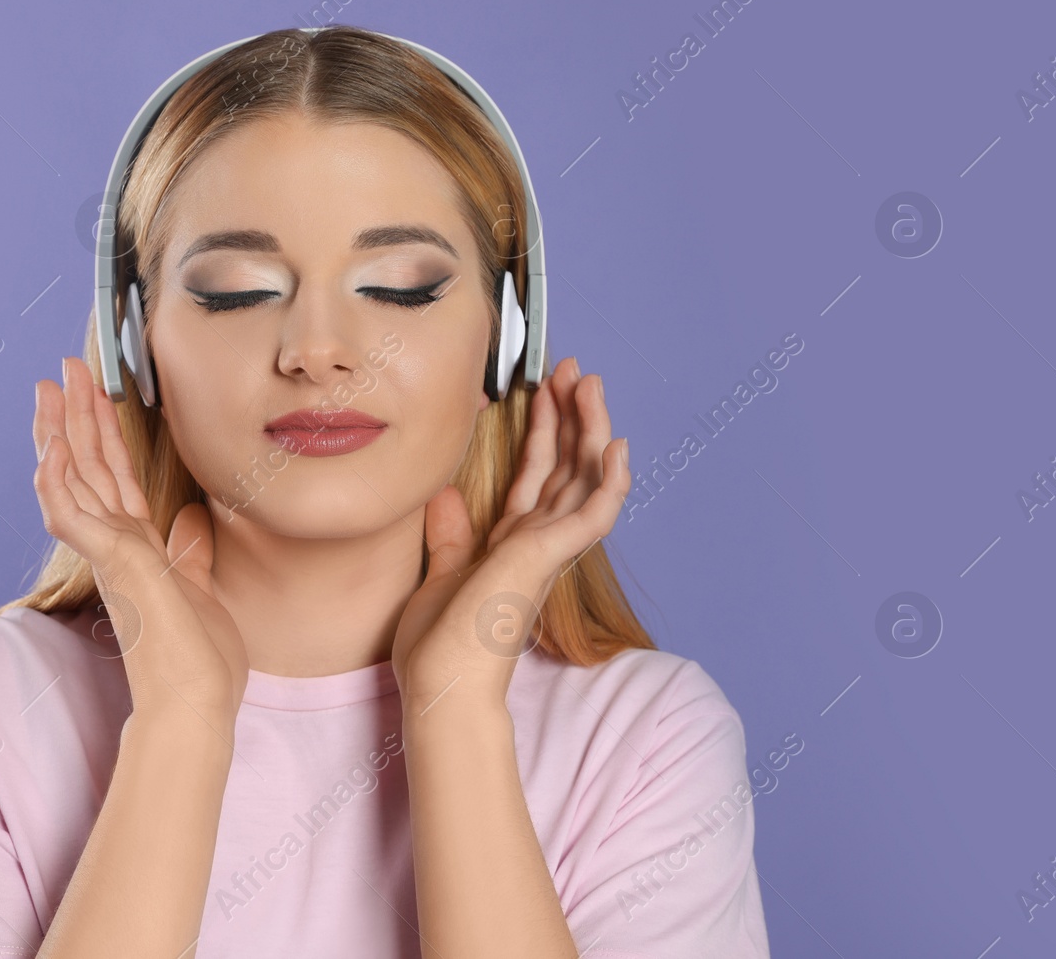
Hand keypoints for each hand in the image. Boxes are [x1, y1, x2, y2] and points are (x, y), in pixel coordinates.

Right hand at [33, 357, 248, 727]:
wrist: (194, 706)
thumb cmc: (198, 660)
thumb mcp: (200, 587)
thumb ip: (189, 550)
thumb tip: (192, 519)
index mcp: (136, 548)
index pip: (112, 478)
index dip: (101, 433)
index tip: (94, 393)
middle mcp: (115, 547)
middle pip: (88, 467)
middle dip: (76, 415)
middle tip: (63, 368)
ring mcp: (109, 556)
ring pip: (74, 481)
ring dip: (60, 432)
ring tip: (50, 387)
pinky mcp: (113, 566)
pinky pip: (73, 517)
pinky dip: (58, 483)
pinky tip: (51, 450)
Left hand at [390, 357, 629, 712]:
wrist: (442, 686)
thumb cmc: (439, 648)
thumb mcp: (439, 575)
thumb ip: (449, 536)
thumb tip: (444, 495)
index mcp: (512, 546)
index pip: (536, 476)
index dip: (543, 431)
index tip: (542, 390)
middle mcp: (537, 544)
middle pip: (566, 466)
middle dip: (571, 415)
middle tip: (574, 369)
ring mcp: (548, 550)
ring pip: (584, 478)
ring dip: (591, 428)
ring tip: (590, 382)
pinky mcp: (550, 558)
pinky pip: (593, 513)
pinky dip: (610, 480)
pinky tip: (616, 444)